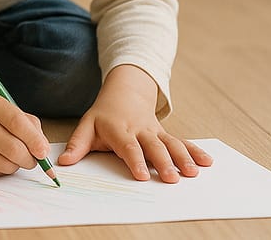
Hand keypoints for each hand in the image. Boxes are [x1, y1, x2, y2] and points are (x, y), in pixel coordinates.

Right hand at [0, 82, 49, 178]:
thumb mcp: (0, 108)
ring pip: (3, 164)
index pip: (17, 123)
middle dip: (29, 159)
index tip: (44, 152)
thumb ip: (26, 123)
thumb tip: (43, 148)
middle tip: (32, 161)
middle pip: (12, 148)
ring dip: (14, 166)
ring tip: (11, 159)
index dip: (35, 140)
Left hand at [57, 64, 212, 182]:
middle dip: (164, 163)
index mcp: (119, 129)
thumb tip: (63, 162)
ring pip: (171, 144)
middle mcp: (140, 130)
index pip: (128, 146)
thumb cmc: (103, 115)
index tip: (142, 175)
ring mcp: (155, 131)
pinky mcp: (165, 134)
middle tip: (172, 179)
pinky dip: (195, 151)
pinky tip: (207, 162)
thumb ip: (78, 144)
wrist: (124, 93)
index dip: (136, 160)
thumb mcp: (87, 125)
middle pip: (154, 146)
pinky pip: (181, 142)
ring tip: (193, 172)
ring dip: (183, 158)